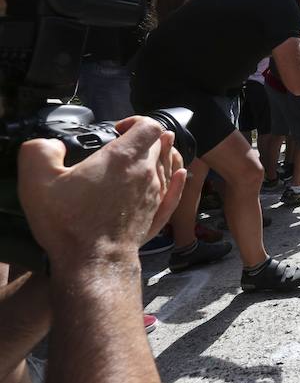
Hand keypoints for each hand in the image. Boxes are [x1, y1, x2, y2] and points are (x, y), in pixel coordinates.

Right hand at [17, 116, 186, 267]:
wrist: (93, 261)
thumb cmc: (69, 223)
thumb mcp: (38, 180)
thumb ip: (40, 151)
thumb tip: (53, 145)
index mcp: (124, 158)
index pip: (149, 125)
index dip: (136, 121)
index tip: (118, 129)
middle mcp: (146, 173)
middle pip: (160, 144)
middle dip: (146, 138)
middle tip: (126, 144)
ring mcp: (155, 195)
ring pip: (170, 165)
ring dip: (161, 156)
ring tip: (147, 155)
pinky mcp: (158, 215)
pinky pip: (176, 191)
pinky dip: (178, 179)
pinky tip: (178, 174)